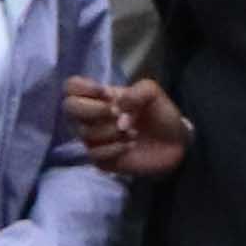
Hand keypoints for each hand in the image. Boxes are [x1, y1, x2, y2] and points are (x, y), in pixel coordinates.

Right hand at [65, 76, 192, 179]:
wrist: (176, 144)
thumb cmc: (161, 114)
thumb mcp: (153, 93)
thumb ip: (137, 91)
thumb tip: (117, 105)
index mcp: (101, 97)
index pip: (72, 87)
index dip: (83, 87)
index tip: (106, 94)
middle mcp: (93, 117)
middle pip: (69, 107)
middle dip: (92, 109)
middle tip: (116, 113)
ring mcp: (95, 139)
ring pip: (84, 132)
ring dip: (111, 131)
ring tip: (133, 132)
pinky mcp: (101, 159)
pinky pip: (94, 154)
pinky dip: (114, 149)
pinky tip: (130, 146)